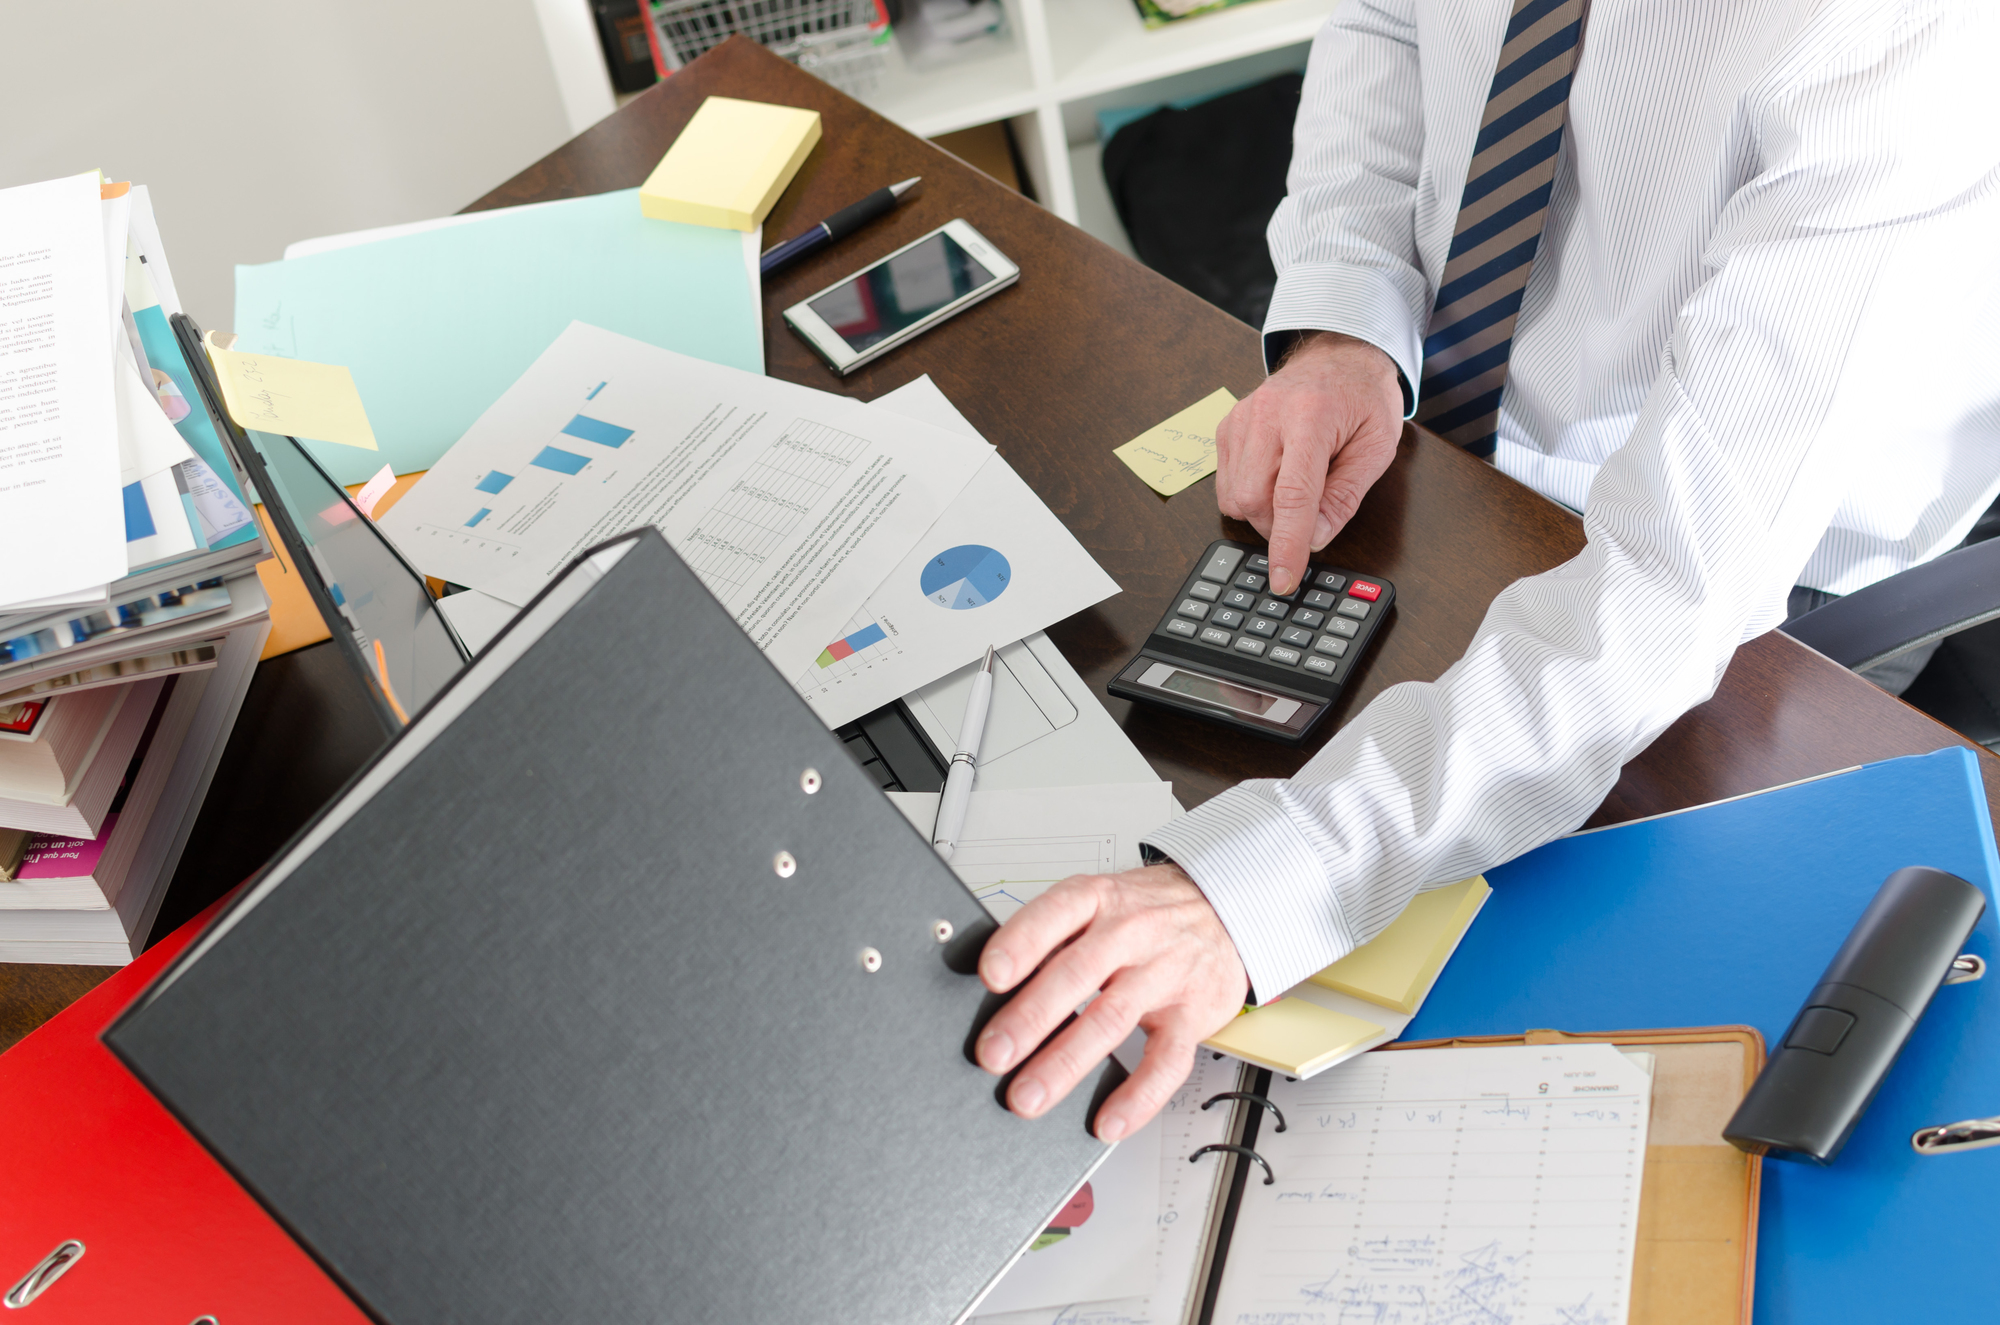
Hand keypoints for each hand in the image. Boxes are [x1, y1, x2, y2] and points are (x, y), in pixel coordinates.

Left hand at [973, 863, 1248, 1140]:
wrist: (1222, 909)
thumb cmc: (1144, 912)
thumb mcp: (1098, 902)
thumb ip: (1053, 936)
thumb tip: (993, 988)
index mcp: (1098, 899)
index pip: (1055, 914)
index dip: (1021, 943)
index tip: (989, 976)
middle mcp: (1131, 933)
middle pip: (1077, 974)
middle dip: (1031, 1018)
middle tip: (993, 1054)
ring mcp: (1164, 974)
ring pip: (1111, 1019)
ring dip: (1065, 1063)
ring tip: (1028, 1095)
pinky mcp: (1193, 1014)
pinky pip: (1166, 1061)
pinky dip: (1137, 1096)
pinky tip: (1108, 1121)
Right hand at [1215, 331, 1402, 592]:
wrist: (1338, 355)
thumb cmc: (1363, 398)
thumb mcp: (1376, 448)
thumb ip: (1345, 496)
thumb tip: (1316, 539)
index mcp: (1311, 416)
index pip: (1291, 495)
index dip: (1287, 544)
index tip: (1284, 579)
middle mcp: (1267, 414)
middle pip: (1252, 500)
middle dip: (1277, 527)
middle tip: (1309, 519)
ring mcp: (1241, 419)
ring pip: (1233, 496)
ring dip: (1263, 513)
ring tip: (1295, 492)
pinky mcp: (1227, 426)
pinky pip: (1225, 483)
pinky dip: (1249, 496)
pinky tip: (1275, 478)